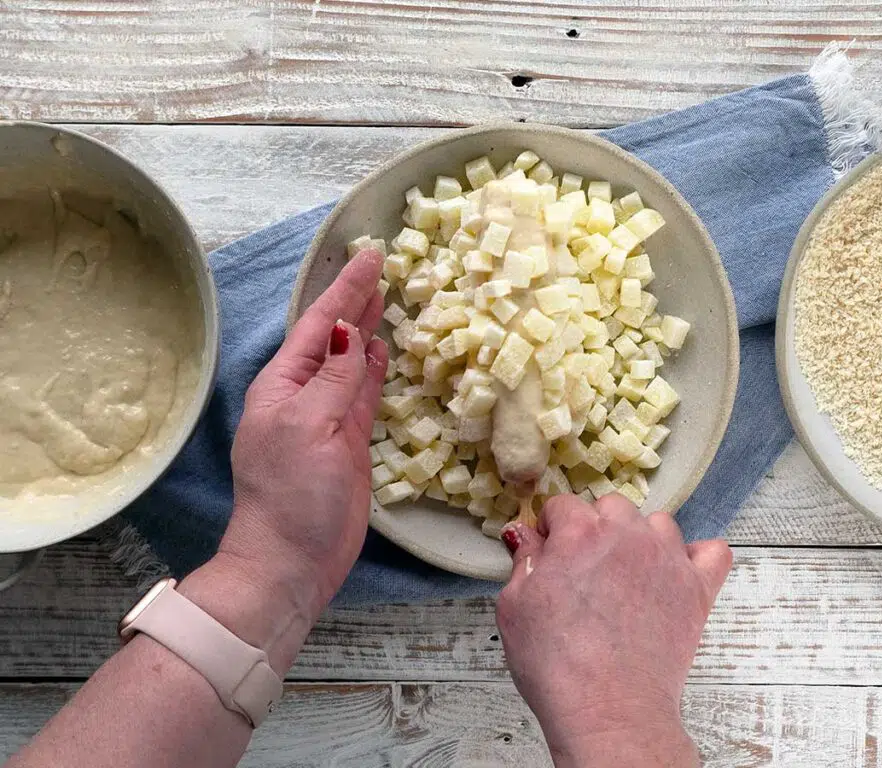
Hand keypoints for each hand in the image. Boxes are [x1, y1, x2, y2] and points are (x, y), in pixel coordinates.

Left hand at [219, 248, 388, 618]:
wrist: (291, 561)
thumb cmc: (291, 493)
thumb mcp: (310, 427)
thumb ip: (337, 380)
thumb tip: (357, 334)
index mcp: (283, 384)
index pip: (320, 325)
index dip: (345, 290)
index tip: (369, 256)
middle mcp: (305, 395)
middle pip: (335, 337)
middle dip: (354, 302)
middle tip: (381, 266)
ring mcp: (330, 419)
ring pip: (352, 363)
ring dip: (367, 332)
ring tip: (386, 299)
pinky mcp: (351, 443)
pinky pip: (365, 395)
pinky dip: (375, 371)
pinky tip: (384, 349)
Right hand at [496, 494, 731, 767]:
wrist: (609, 710)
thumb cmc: (557, 665)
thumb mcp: (514, 607)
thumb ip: (524, 561)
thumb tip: (525, 535)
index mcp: (580, 533)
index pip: (563, 505)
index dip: (551, 530)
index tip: (549, 554)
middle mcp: (628, 535)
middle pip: (611, 506)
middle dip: (595, 527)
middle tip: (584, 569)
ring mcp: (668, 559)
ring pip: (658, 523)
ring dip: (641, 538)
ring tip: (627, 575)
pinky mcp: (697, 589)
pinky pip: (713, 552)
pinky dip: (697, 557)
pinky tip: (676, 575)